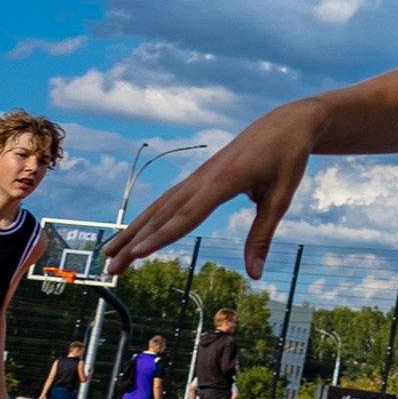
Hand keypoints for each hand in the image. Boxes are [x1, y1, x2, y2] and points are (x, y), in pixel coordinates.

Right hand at [106, 107, 320, 282]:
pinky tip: (135, 232)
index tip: (136, 254)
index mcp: (225, 180)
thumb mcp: (281, 198)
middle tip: (110, 269)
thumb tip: (255, 275)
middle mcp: (203, 177)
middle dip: (134, 242)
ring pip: (159, 206)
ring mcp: (198, 175)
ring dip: (133, 231)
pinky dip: (148, 217)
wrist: (286, 123)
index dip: (161, 236)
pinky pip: (168, 199)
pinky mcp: (199, 176)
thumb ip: (262, 237)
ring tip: (110, 254)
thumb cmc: (288, 159)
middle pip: (163, 214)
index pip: (187, 214)